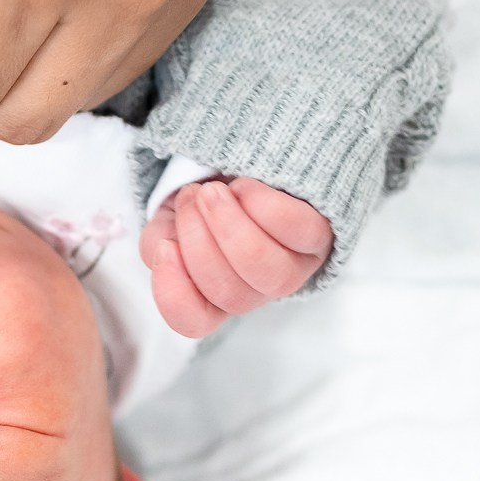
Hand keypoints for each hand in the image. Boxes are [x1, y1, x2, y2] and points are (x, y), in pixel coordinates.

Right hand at [141, 178, 333, 337]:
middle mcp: (257, 289)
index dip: (174, 294)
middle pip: (230, 294)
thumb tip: (166, 247)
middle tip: (189, 197)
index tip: (165, 248)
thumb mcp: (172, 217)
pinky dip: (263, 205)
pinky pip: (297, 230)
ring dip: (230, 226)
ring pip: (265, 271)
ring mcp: (294, 266)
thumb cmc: (209, 194)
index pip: (194, 321)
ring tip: (212, 191)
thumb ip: (160, 239)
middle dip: (199, 240)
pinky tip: (245, 186)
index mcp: (215, 292)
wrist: (252, 159)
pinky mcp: (319, 234)